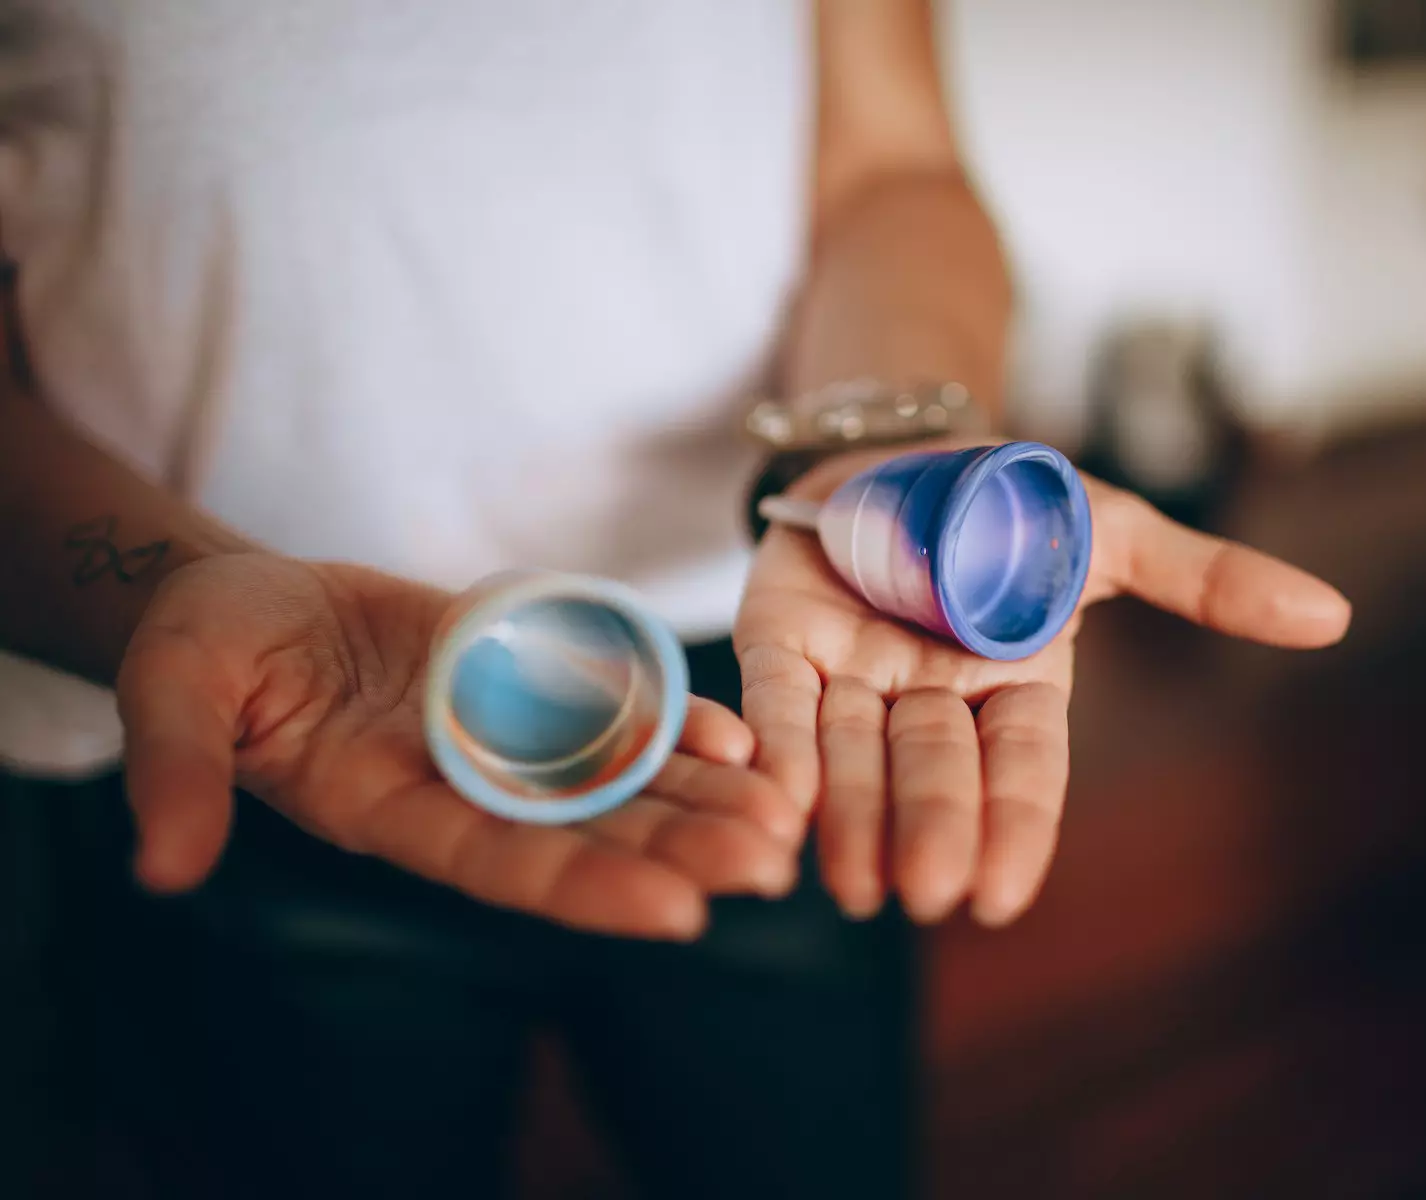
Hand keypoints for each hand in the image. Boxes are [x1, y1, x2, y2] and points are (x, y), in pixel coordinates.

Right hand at [117, 554, 800, 939]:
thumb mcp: (174, 697)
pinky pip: (609, 710)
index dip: (586, 886)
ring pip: (615, 781)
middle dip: (677, 851)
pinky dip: (673, 724)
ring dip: (699, 799)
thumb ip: (177, 773)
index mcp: (387, 809)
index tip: (678, 914)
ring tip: (786, 817)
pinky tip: (740, 738)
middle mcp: (460, 787)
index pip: (499, 863)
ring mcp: (498, 738)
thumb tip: (161, 867)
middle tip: (772, 867)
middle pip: (584, 831)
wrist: (248, 604)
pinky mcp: (523, 682)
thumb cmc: (204, 651)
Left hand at [734, 442, 1350, 927]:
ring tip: (848, 884)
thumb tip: (1334, 616)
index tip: (1001, 896)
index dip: (1014, 827)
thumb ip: (1206, 580)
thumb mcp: (1112, 532)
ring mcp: (853, 674)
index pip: (1023, 769)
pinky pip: (774, 700)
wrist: (903, 444)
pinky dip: (774, 747)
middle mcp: (932, 698)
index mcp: (1016, 684)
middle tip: (924, 896)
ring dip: (849, 820)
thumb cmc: (1015, 504)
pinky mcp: (782, 641)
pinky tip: (773, 801)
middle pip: (933, 773)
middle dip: (930, 831)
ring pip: (852, 756)